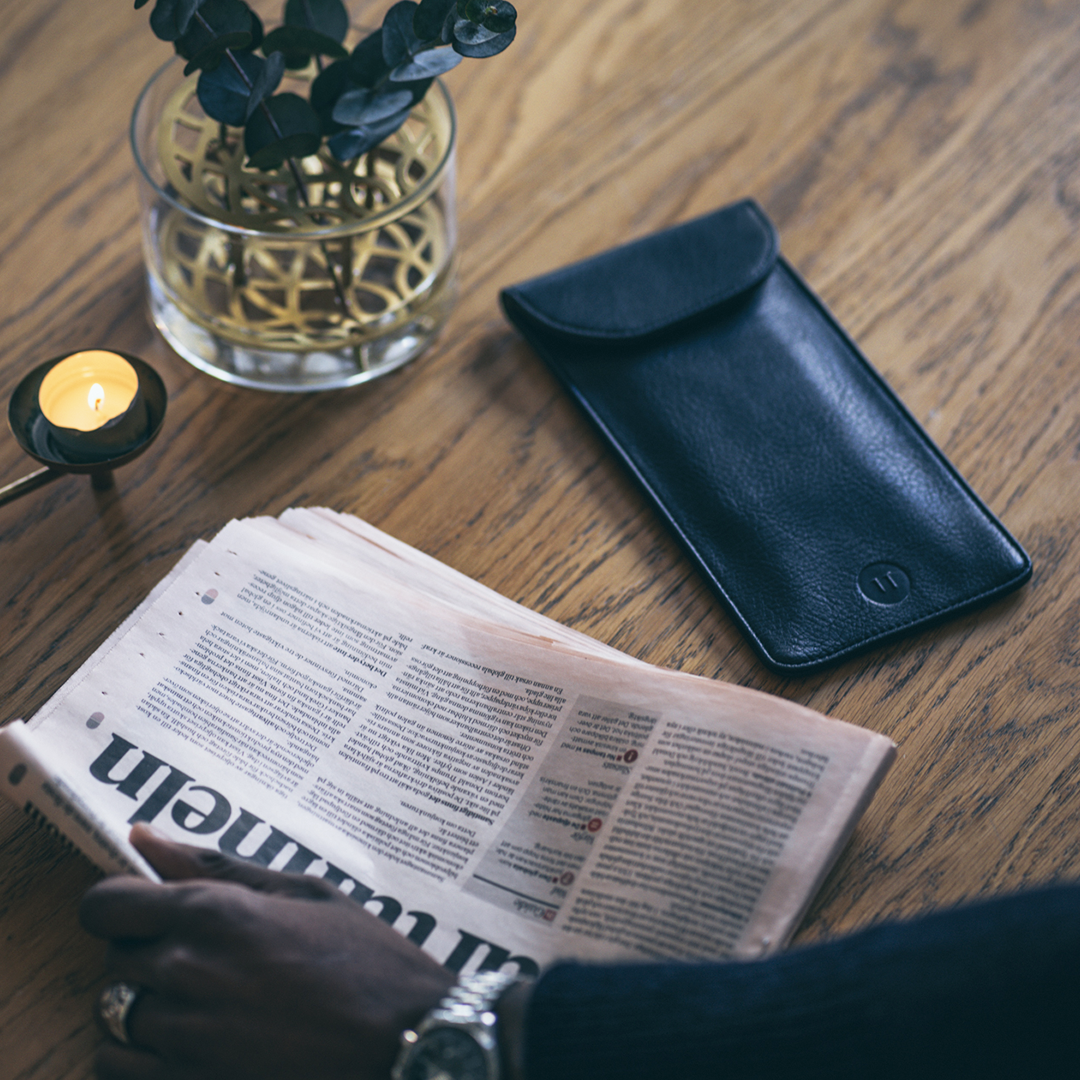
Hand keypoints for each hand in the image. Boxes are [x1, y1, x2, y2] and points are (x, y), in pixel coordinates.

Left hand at [79, 824, 455, 1079]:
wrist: (407, 1038)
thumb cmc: (363, 958)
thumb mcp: (301, 892)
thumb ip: (215, 866)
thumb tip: (142, 834)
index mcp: (212, 912)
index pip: (103, 906)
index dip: (119, 907)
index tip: (147, 914)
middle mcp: (185, 972)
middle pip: (112, 960)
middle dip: (146, 955)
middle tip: (205, 960)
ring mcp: (184, 1039)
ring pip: (111, 1018)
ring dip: (143, 1009)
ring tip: (200, 1007)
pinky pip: (115, 1070)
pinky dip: (137, 1058)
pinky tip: (187, 1047)